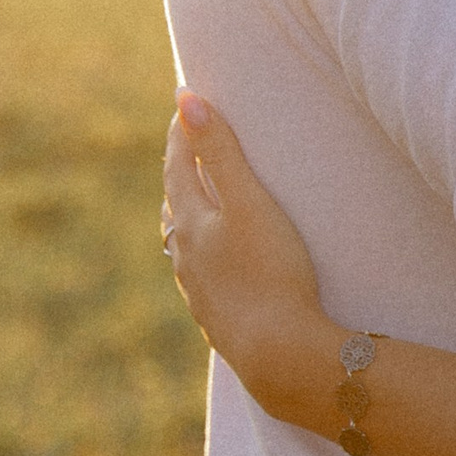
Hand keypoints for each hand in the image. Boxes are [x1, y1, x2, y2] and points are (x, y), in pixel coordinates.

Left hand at [162, 96, 333, 426]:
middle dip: (181, 176)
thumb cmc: (271, 273)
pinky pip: (205, 281)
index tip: (187, 105)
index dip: (182, 134)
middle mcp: (184, 258)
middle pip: (174, 207)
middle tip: (188, 153)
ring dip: (189, 222)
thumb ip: (219, 152)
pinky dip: (207, 261)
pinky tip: (220, 270)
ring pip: (184, 248)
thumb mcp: (249, 203)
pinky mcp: (221, 322)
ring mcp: (200, 293)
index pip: (176, 167)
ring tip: (198, 210)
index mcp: (189, 224)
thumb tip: (186, 99)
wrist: (280, 356)